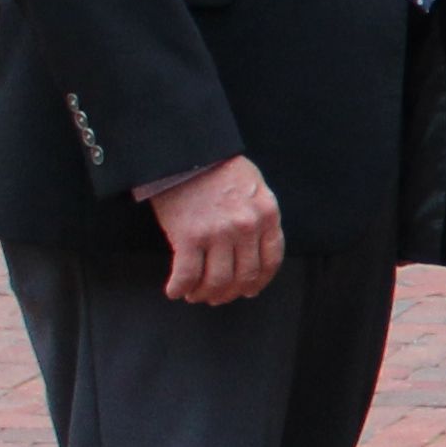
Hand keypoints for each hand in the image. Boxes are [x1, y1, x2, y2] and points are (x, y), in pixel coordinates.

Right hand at [152, 155, 283, 303]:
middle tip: (217, 297)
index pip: (271, 260)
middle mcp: (246, 227)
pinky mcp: (189, 236)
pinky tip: (174, 291)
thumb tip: (256, 251)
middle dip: (230, 293)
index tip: (248, 290)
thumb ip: (259, 216)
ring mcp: (218, 233)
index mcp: (267, 214)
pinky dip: (180, 288)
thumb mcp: (254, 186)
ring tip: (195, 295)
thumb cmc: (218, 165)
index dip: (259, 281)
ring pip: (216, 281)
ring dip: (205, 294)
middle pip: (243, 277)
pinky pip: (186, 275)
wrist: (186, 149)